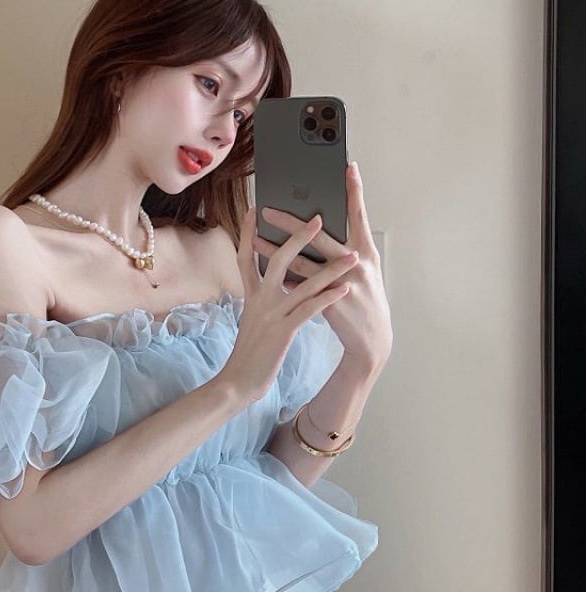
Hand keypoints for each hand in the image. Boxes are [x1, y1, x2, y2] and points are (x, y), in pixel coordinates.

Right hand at [220, 205, 358, 403]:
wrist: (238, 381)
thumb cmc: (250, 352)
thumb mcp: (252, 320)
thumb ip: (261, 300)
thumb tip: (272, 285)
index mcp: (250, 296)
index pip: (246, 257)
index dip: (248, 233)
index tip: (254, 210)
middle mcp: (259, 300)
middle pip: (278, 259)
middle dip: (299, 237)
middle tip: (318, 218)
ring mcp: (272, 314)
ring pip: (304, 283)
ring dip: (331, 268)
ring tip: (353, 256)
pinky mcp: (283, 331)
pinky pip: (310, 309)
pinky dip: (328, 297)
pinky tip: (346, 289)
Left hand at [254, 161, 392, 375]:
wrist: (373, 341)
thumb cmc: (365, 301)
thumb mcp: (364, 272)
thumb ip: (346, 251)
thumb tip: (322, 229)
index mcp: (366, 252)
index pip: (358, 215)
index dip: (354, 190)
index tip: (347, 167)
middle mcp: (357, 264)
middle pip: (320, 236)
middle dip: (292, 221)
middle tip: (269, 208)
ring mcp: (344, 283)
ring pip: (302, 262)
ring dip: (275, 250)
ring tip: (255, 238)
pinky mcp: (330, 302)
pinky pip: (301, 287)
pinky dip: (283, 278)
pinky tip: (266, 271)